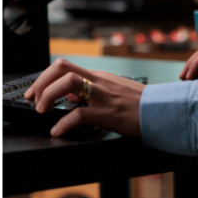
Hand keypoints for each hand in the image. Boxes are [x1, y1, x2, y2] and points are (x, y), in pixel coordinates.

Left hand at [23, 58, 145, 137]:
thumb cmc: (139, 104)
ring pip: (68, 83)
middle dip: (42, 82)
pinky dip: (63, 123)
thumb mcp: (113, 91)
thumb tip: (69, 94)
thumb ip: (91, 90)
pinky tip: (58, 131)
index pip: (64, 66)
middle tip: (35, 99)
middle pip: (61, 67)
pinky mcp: (108, 113)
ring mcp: (103, 95)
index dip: (44, 76)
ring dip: (49, 95)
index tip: (35, 91)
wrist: (163, 111)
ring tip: (43, 111)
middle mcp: (98, 81)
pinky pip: (80, 114)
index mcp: (98, 76)